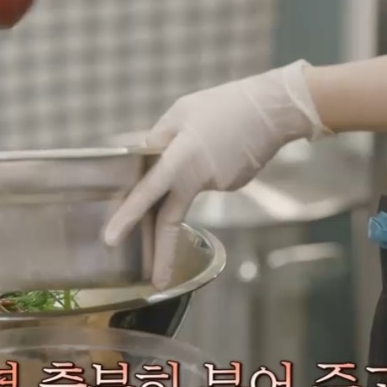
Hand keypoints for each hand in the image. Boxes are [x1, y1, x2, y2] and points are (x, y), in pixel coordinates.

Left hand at [104, 60, 327, 286]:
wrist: (276, 109)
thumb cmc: (225, 105)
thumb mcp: (181, 112)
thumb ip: (158, 138)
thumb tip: (143, 157)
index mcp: (180, 160)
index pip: (146, 193)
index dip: (127, 217)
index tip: (110, 239)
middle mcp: (198, 180)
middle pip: (171, 220)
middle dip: (164, 254)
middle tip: (157, 281)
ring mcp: (218, 185)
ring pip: (191, 186)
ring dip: (195, 169)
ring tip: (219, 135)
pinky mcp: (232, 185)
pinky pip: (210, 178)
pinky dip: (211, 165)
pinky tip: (228, 144)